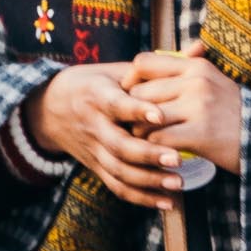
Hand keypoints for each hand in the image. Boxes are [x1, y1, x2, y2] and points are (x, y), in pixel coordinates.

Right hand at [25, 63, 184, 209]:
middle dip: (148, 154)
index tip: (160, 115)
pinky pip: (118, 187)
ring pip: (120, 170)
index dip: (136, 111)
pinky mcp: (97, 168)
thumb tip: (200, 48)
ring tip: (178, 183)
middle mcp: (94, 125)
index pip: (116, 105)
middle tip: (177, 158)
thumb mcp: (117, 69)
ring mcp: (94, 150)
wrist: (50, 108)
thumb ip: (158, 66)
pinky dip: (142, 198)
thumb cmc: (96, 84)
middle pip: (119, 145)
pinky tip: (167, 203)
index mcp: (98, 95)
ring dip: (149, 180)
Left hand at [129, 40, 244, 176]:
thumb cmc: (232, 113)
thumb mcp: (212, 81)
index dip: (129, 81)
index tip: (129, 98)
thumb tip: (145, 64)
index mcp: (195, 66)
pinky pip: (159, 139)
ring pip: (146, 117)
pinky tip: (159, 154)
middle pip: (140, 93)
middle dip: (132, 113)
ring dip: (141, 133)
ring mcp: (199, 106)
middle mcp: (196, 81)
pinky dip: (154, 149)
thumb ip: (182, 71)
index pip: (144, 63)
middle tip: (135, 127)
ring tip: (146, 142)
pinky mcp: (201, 133)